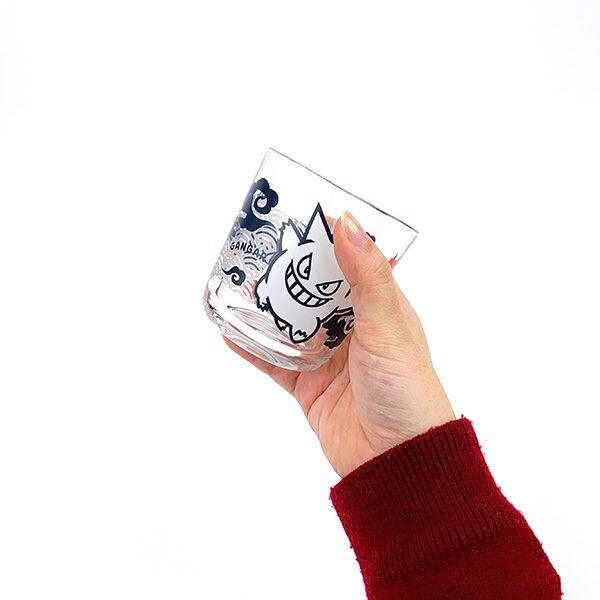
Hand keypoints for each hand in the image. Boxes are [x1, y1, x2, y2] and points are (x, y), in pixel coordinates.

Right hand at [225, 211, 454, 476]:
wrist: (396, 461)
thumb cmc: (406, 389)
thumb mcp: (388, 325)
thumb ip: (367, 276)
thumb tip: (347, 220)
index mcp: (380, 307)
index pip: (350, 262)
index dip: (326, 239)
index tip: (297, 215)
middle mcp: (353, 328)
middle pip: (314, 291)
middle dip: (288, 271)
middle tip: (257, 247)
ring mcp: (328, 357)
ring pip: (291, 324)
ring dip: (267, 307)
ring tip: (237, 283)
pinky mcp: (308, 386)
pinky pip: (275, 361)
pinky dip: (252, 347)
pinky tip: (228, 330)